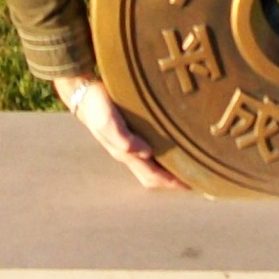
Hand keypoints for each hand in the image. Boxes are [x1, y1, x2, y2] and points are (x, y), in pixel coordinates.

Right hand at [56, 74, 185, 190]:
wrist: (84, 93)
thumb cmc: (97, 106)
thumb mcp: (107, 121)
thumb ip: (123, 138)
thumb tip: (146, 153)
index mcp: (125, 153)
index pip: (151, 175)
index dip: (170, 182)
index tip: (190, 185)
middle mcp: (128, 153)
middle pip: (152, 176)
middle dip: (171, 181)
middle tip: (194, 180)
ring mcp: (128, 144)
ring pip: (151, 165)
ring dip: (168, 170)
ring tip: (186, 168)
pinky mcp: (131, 133)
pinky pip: (149, 152)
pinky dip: (162, 156)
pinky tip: (172, 149)